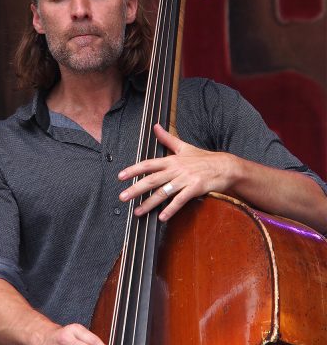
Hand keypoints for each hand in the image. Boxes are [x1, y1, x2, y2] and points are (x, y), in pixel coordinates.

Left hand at [118, 124, 234, 221]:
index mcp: (171, 160)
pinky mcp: (195, 188)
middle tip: (122, 197)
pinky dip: (171, 210)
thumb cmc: (203, 158)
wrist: (224, 167)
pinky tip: (162, 218)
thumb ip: (167, 138)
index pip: (148, 164)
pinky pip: (180, 200)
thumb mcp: (183, 147)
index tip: (120, 176)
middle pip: (152, 180)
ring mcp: (185, 179)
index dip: (133, 170)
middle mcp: (176, 169)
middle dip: (135, 189)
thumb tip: (155, 126)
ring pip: (163, 192)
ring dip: (149, 203)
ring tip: (137, 212)